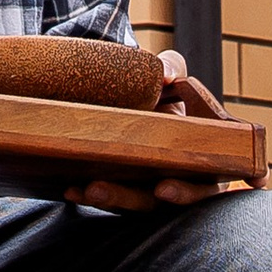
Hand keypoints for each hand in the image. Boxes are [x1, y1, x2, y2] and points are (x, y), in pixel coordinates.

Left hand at [61, 56, 230, 210]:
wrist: (141, 98)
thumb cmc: (167, 92)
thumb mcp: (173, 77)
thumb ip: (174, 69)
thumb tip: (167, 75)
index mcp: (200, 161)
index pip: (200, 186)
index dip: (185, 191)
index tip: (163, 188)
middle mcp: (175, 181)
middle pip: (156, 202)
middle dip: (129, 198)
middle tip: (100, 188)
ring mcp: (147, 188)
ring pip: (129, 203)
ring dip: (107, 198)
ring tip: (86, 188)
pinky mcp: (123, 189)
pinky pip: (108, 198)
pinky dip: (88, 195)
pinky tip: (71, 189)